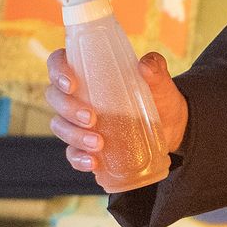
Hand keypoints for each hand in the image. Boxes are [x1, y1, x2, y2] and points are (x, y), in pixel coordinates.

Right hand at [46, 49, 186, 177]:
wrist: (171, 126)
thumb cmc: (159, 95)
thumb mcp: (160, 81)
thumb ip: (155, 68)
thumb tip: (145, 65)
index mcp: (87, 71)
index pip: (58, 63)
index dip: (57, 71)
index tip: (72, 84)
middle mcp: (76, 95)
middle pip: (54, 97)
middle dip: (68, 108)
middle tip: (91, 118)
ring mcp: (78, 122)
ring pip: (59, 126)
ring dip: (74, 136)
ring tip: (99, 144)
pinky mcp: (86, 146)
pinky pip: (72, 153)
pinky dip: (78, 159)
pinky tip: (93, 163)